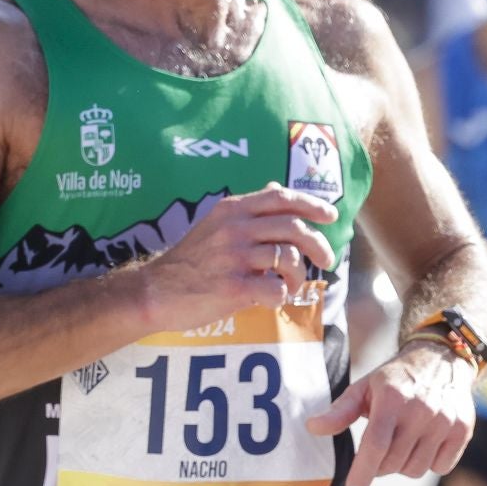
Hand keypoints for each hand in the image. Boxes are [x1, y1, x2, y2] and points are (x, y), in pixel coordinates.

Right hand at [136, 184, 337, 330]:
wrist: (155, 291)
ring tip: (291, 285)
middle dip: (318, 244)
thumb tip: (276, 187)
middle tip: (326, 260)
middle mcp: (235, 228)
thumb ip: (248, 209)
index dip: (312, 204)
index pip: (281, 197)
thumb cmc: (190, 260)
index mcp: (233, 209)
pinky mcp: (234, 287)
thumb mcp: (215, 223)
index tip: (331, 216)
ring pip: (289, 258)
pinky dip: (282, 295)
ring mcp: (234, 257)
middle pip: (294, 227)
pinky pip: (276, 288)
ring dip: (299, 276)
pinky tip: (272, 298)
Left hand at [305, 340, 477, 485]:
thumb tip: (313, 428)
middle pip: (394, 463)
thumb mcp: (364, 388)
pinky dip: (429, 463)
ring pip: (416, 470)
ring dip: (403, 465)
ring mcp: (445, 420)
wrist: (440, 360)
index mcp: (392, 399)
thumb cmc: (394, 380)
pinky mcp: (462, 429)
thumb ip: (339, 412)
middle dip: (380, 465)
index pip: (376, 445)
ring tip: (402, 442)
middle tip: (379, 449)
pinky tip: (424, 442)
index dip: (363, 472)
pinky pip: (440, 467)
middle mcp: (421, 410)